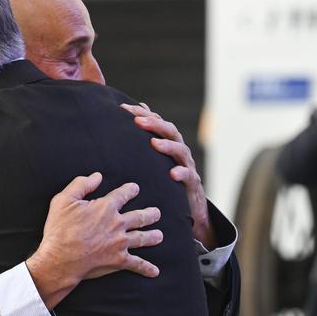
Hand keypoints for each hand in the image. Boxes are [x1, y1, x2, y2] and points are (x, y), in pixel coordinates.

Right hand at [26, 173, 161, 308]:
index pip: (123, 195)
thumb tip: (97, 176)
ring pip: (142, 238)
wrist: (61, 258)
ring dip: (152, 236)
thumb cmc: (60, 229)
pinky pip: (137, 264)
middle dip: (150, 214)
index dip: (130, 190)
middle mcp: (117, 224)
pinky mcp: (118, 261)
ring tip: (159, 235)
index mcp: (106, 207)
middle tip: (156, 213)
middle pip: (140, 217)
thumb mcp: (64, 200)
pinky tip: (154, 271)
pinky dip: (146, 268)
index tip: (135, 188)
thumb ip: (81, 185)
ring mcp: (120, 243)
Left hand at [120, 102, 215, 248]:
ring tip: (154, 144)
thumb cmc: (167, 179)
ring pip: (181, 151)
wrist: (190, 206)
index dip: (142, 114)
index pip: (157, 122)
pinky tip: (172, 174)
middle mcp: (179, 151)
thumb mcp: (155, 158)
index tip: (124, 109)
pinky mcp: (192, 184)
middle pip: (170, 131)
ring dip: (168, 146)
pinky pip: (189, 177)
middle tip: (137, 121)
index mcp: (168, 143)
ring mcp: (187, 166)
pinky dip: (181, 173)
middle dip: (154, 124)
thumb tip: (137, 111)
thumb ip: (147, 137)